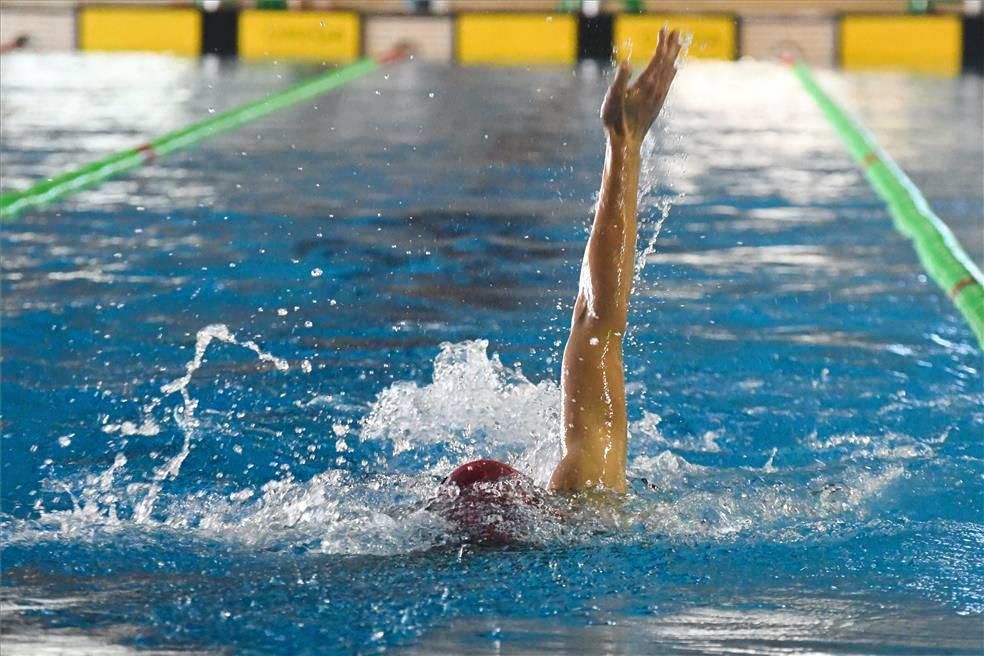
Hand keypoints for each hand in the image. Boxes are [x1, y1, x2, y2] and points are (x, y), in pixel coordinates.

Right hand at [601, 28, 680, 147]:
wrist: (626, 142)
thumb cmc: (616, 121)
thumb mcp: (613, 98)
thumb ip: (620, 79)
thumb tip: (626, 61)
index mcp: (646, 84)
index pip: (657, 58)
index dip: (662, 43)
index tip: (664, 29)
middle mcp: (656, 88)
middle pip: (667, 62)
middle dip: (671, 46)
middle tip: (677, 31)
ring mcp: (658, 97)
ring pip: (669, 71)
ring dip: (673, 56)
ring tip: (678, 44)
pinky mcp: (657, 104)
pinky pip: (667, 83)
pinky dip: (671, 72)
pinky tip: (673, 70)